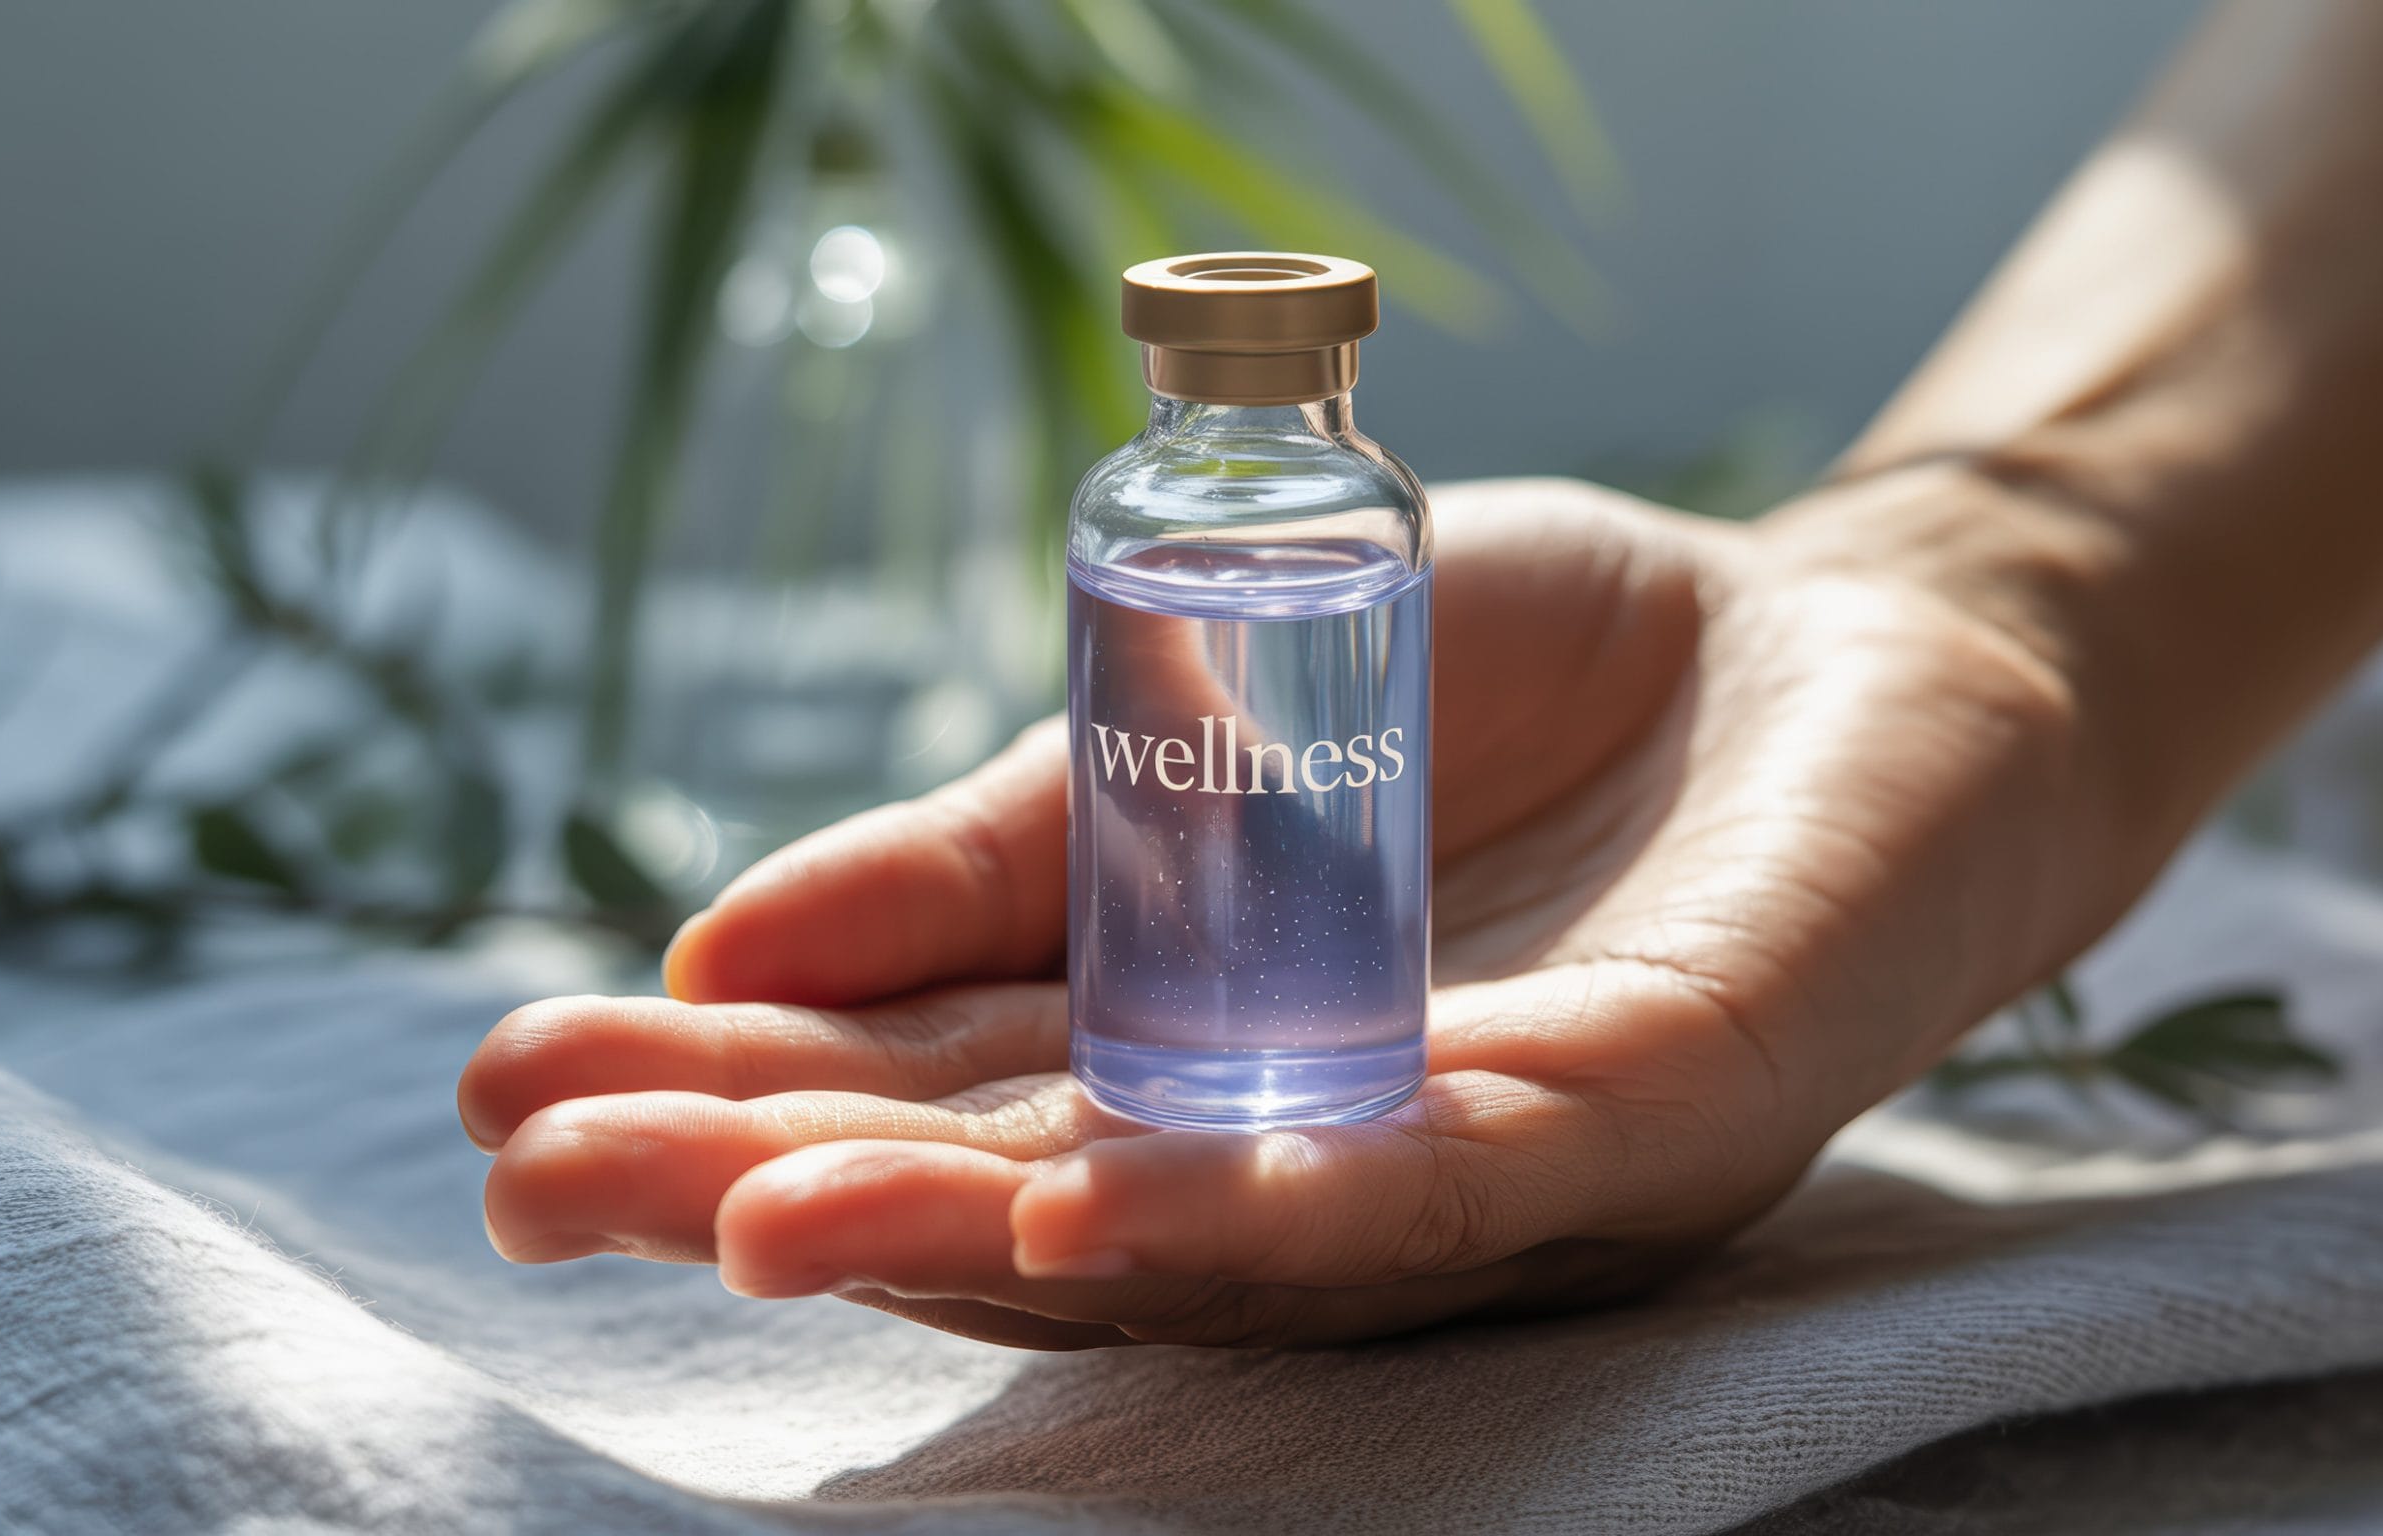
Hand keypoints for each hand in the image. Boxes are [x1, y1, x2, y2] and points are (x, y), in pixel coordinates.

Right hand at [459, 472, 2137, 1347]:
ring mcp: (1480, 1151)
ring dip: (964, 1230)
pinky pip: (1448, 1183)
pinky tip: (1074, 1220)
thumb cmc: (1538, 673)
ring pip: (1201, 1232)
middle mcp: (1313, 1142)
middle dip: (785, 1188)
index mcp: (1201, 1046)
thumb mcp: (1218, 692)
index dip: (736, 1095)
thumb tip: (725, 925)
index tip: (525, 1087)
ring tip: (755, 1217)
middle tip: (553, 1182)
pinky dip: (1262, 1206)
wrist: (1857, 632)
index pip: (939, 1097)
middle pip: (1025, 1198)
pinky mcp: (1656, 1111)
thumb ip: (1009, 832)